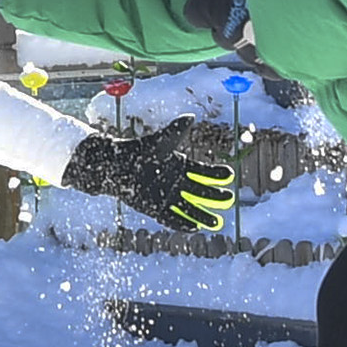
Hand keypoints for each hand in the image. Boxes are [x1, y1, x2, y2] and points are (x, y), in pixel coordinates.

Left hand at [63, 129, 234, 232]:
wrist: (117, 166)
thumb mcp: (159, 142)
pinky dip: (183, 224)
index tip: (230, 174)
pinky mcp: (156, 209)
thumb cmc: (139, 150)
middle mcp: (178, 183)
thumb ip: (175, 131)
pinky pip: (172, 219)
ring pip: (190, 209)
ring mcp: (168, 197)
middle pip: (203, 192)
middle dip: (216, 197)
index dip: (219, 174)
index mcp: (182, 166)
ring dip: (203, 216)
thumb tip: (191, 117)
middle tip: (229, 199)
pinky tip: (194, 229)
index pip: (206, 172)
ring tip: (216, 223)